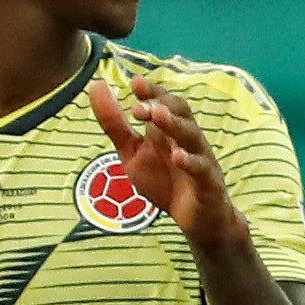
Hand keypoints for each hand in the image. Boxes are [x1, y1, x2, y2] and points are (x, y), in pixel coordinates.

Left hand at [91, 73, 237, 248]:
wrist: (195, 221)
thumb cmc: (165, 182)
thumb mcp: (132, 153)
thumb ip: (115, 124)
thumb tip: (96, 85)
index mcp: (168, 129)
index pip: (163, 102)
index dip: (152, 92)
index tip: (135, 83)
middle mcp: (186, 138)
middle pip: (181, 112)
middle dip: (161, 104)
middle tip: (138, 106)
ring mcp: (200, 158)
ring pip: (191, 135)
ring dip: (174, 124)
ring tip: (157, 116)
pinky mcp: (208, 182)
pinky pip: (201, 168)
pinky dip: (190, 162)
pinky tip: (177, 157)